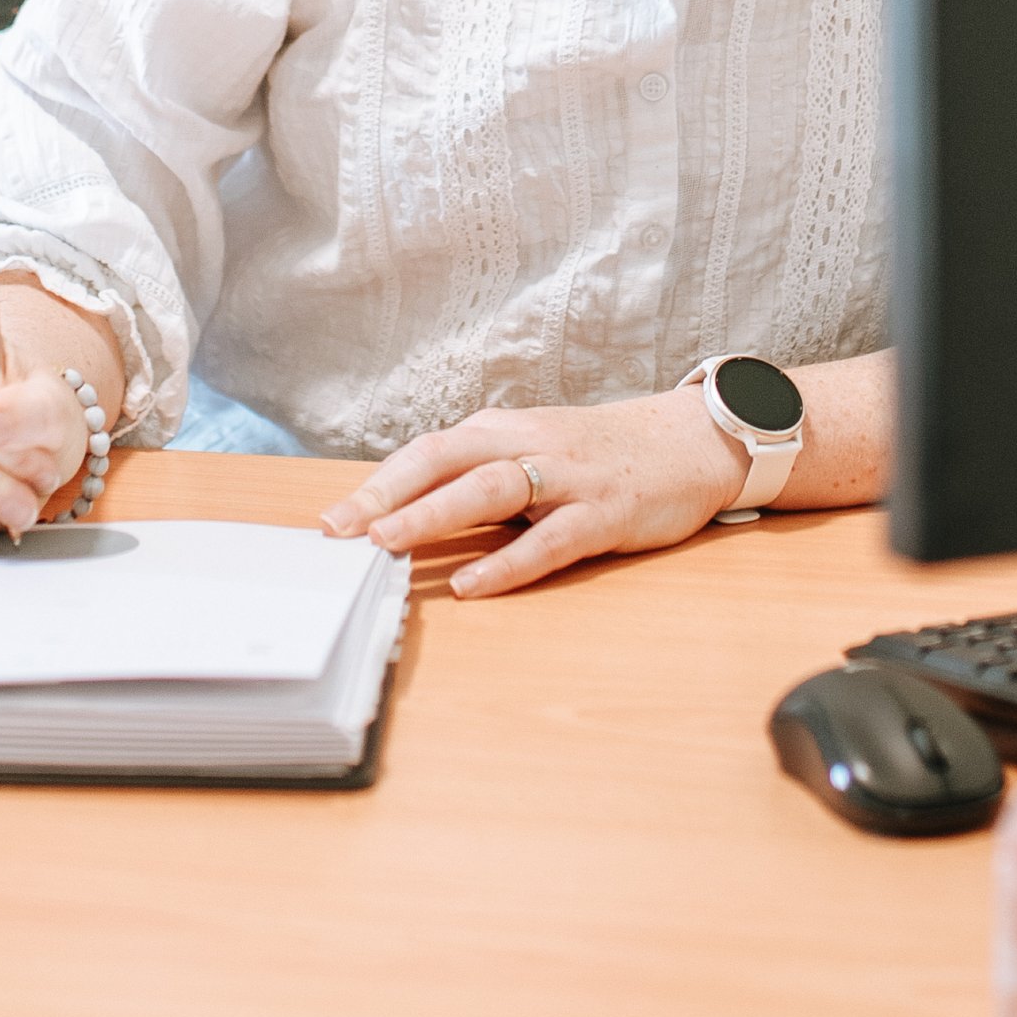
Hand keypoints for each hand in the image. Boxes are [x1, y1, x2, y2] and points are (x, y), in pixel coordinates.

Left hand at [320, 387, 745, 595]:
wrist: (686, 441)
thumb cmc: (595, 455)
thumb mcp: (529, 455)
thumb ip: (476, 480)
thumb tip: (405, 517)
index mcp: (501, 431)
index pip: (425, 453)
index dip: (376, 484)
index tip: (330, 521)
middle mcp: (526, 445)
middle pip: (443, 462)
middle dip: (386, 496)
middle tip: (338, 532)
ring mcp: (566, 477)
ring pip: (488, 490)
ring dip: (433, 515)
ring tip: (389, 544)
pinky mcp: (604, 511)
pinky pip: (549, 539)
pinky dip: (508, 561)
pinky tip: (473, 584)